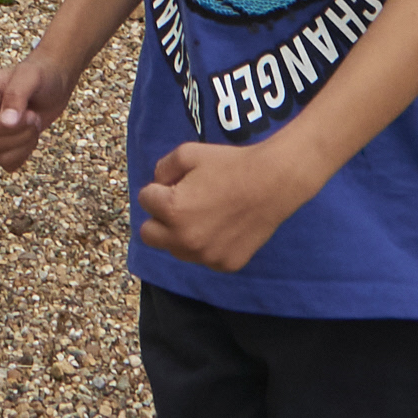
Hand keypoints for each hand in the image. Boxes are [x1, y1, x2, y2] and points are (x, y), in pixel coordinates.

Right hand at [0, 55, 73, 174]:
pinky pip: (7, 163)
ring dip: (25, 144)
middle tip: (34, 117)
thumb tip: (6, 123)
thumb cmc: (42, 74)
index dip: (12, 127)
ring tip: (32, 124)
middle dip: (22, 134)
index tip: (31, 115)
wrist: (53, 82)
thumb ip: (17, 96)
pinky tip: (29, 136)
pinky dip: (24, 154)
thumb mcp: (31, 77)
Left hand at [133, 135, 308, 271]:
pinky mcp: (225, 264)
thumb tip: (156, 185)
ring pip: (176, 249)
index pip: (145, 200)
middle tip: (179, 204)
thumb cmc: (229, 164)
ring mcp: (206, 256)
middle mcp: (185, 240)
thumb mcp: (187, 153)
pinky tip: (223, 226)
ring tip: (204, 214)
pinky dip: (207, 245)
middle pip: (149, 235)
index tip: (177, 182)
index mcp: (172, 211)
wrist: (272, 182)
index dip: (159, 187)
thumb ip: (162, 169)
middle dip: (158, 218)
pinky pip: (204, 258)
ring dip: (181, 234)